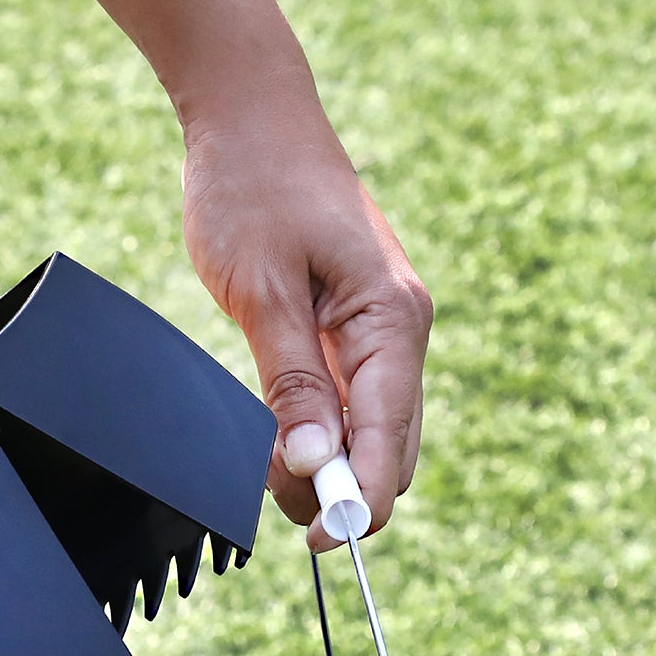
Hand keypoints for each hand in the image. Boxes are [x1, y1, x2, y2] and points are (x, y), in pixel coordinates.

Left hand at [181, 114, 431, 550]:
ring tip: (267, 470)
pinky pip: (353, 400)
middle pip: (392, 446)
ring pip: (372, 429)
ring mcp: (384, 327)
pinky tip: (282, 439)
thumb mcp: (261, 290)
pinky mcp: (357, 326)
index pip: (390, 438)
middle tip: (279, 514)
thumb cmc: (252, 186)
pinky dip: (322, 431)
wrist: (252, 112)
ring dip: (329, 464)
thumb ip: (291, 381)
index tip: (319, 543)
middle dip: (343, 491)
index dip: (359, 502)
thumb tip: (315, 462)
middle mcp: (402, 328)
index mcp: (392, 318)